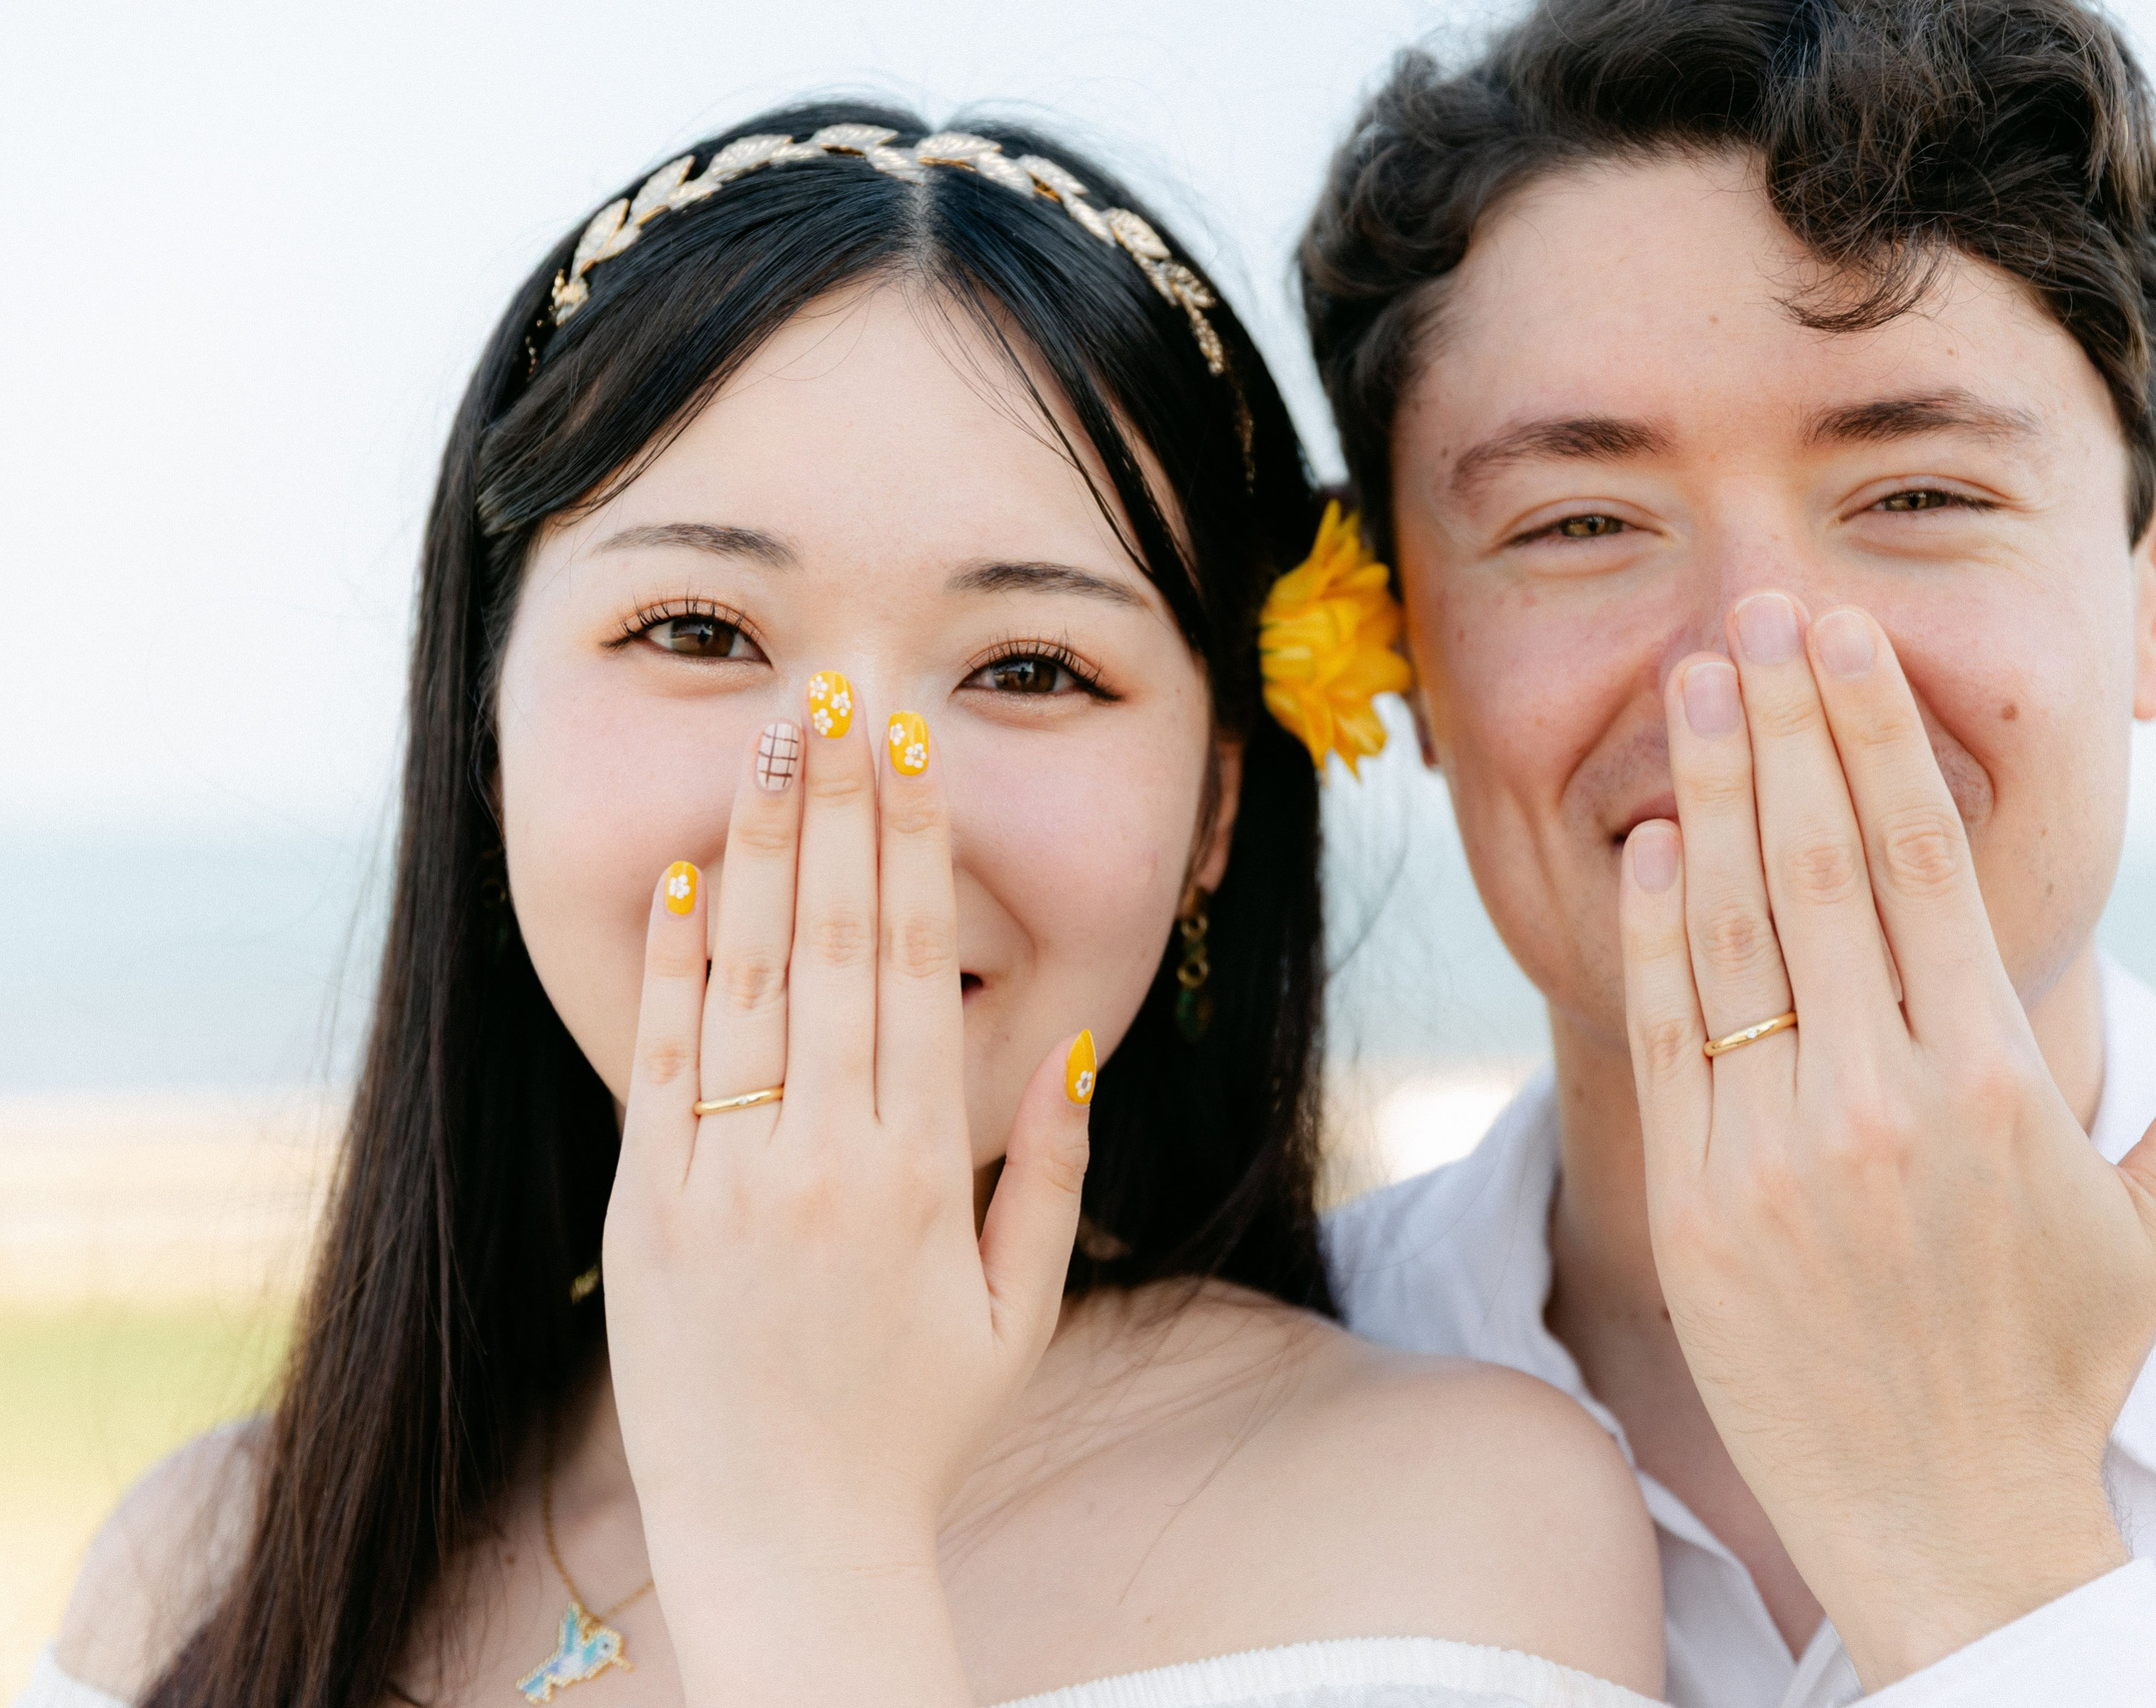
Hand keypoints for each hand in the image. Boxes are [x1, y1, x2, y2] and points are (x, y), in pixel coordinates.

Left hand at [603, 684, 1091, 1704]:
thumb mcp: (1019, 1310)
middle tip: (845, 694)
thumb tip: (1075, 1050)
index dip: (914, 847)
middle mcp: (819, 1157)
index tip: (914, 751)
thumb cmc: (917, 1424)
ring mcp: (720, 1179)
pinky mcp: (643, 1209)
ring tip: (770, 739)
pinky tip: (681, 874)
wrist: (781, 1535)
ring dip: (754, 847)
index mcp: (919, 1173)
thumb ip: (1050, 1177)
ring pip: (740, 978)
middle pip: (829, 942)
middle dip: (839, 805)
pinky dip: (666, 963)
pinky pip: (655, 1061)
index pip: (916, 966)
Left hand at [1616, 594, 2155, 1686]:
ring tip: (1688, 683)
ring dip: (1704, 793)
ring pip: (1731, 932)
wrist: (1940, 1516)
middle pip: (1818, 864)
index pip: (1921, 860)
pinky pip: (1667, 1035)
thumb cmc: (2057, 1359)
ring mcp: (1773, 1150)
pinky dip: (1653, 932)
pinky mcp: (1694, 1200)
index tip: (1838, 635)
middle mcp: (1880, 1100)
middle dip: (1778, 723)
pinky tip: (1646, 843)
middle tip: (1748, 612)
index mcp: (1995, 1081)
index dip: (1873, 730)